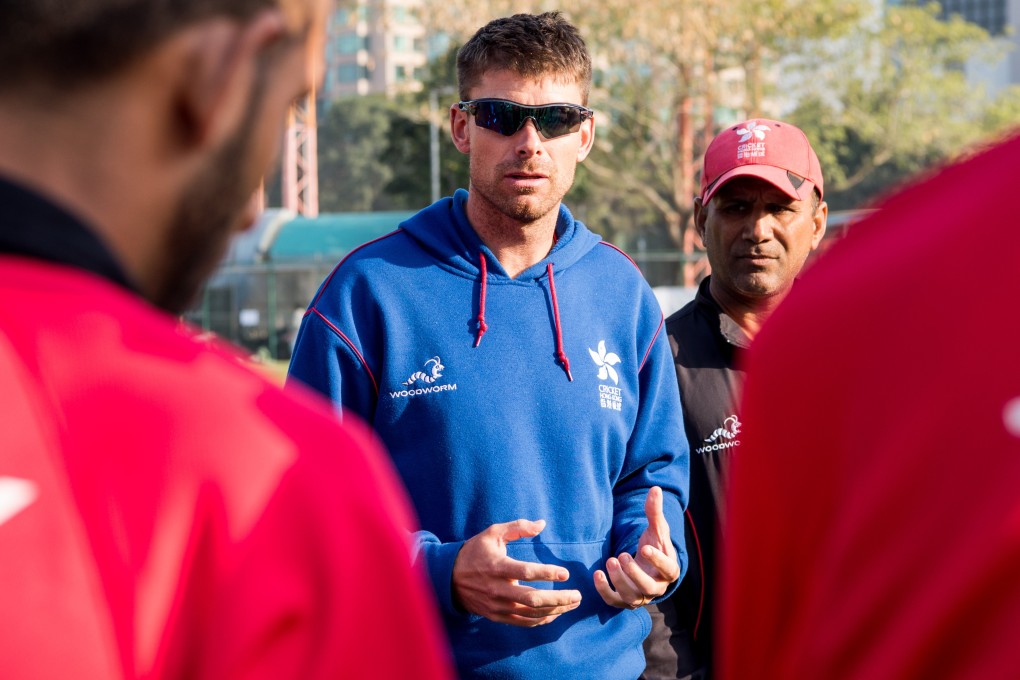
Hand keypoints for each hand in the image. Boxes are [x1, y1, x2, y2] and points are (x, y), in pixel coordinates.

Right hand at [452, 519, 581, 626]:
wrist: (448, 578)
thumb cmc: (475, 552)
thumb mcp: (492, 533)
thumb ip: (518, 527)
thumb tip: (542, 524)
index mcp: (497, 567)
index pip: (526, 573)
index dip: (548, 573)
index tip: (566, 573)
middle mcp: (498, 589)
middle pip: (533, 599)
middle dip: (559, 599)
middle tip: (578, 595)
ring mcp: (497, 606)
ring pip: (531, 614)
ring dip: (555, 610)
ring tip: (572, 604)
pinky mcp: (497, 616)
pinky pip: (523, 622)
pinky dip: (542, 620)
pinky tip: (556, 614)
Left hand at [594, 486, 680, 608]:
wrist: (645, 565)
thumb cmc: (653, 545)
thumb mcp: (656, 529)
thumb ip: (654, 512)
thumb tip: (655, 489)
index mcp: (669, 570)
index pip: (668, 569)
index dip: (657, 560)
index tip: (644, 547)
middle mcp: (657, 587)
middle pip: (648, 587)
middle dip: (634, 573)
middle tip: (622, 555)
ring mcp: (640, 596)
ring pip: (631, 597)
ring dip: (619, 581)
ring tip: (610, 560)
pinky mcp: (624, 600)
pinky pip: (614, 601)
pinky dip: (604, 590)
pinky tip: (597, 574)